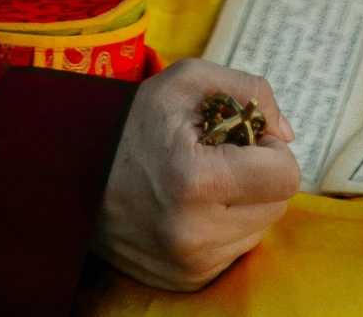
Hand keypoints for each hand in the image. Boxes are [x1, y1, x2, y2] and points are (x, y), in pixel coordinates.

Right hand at [91, 58, 299, 291]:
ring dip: (243, 201)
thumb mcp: (187, 81)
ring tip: (201, 179)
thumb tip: (286, 134)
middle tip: (219, 154)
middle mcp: (194, 235)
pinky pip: (235, 250)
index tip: (243, 136)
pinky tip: (193, 205)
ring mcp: (190, 265)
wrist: (76, 174)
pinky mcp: (186, 281)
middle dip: (258, 174)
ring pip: (259, 229)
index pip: (284, 175)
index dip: (270, 148)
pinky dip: (225, 225)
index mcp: (196, 182)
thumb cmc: (135, 122)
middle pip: (277, 204)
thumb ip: (248, 91)